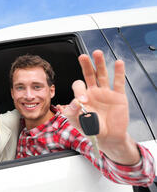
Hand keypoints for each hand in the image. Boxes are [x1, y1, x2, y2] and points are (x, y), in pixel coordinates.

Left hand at [61, 50, 139, 164]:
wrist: (108, 138)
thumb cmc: (92, 129)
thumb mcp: (78, 122)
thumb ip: (72, 112)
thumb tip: (73, 103)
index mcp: (82, 96)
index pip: (78, 86)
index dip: (79, 90)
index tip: (82, 101)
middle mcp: (94, 92)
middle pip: (89, 74)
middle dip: (86, 65)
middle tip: (83, 56)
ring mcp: (106, 93)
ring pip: (102, 75)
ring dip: (100, 64)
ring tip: (97, 53)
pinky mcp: (118, 97)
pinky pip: (118, 83)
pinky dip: (119, 72)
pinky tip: (118, 63)